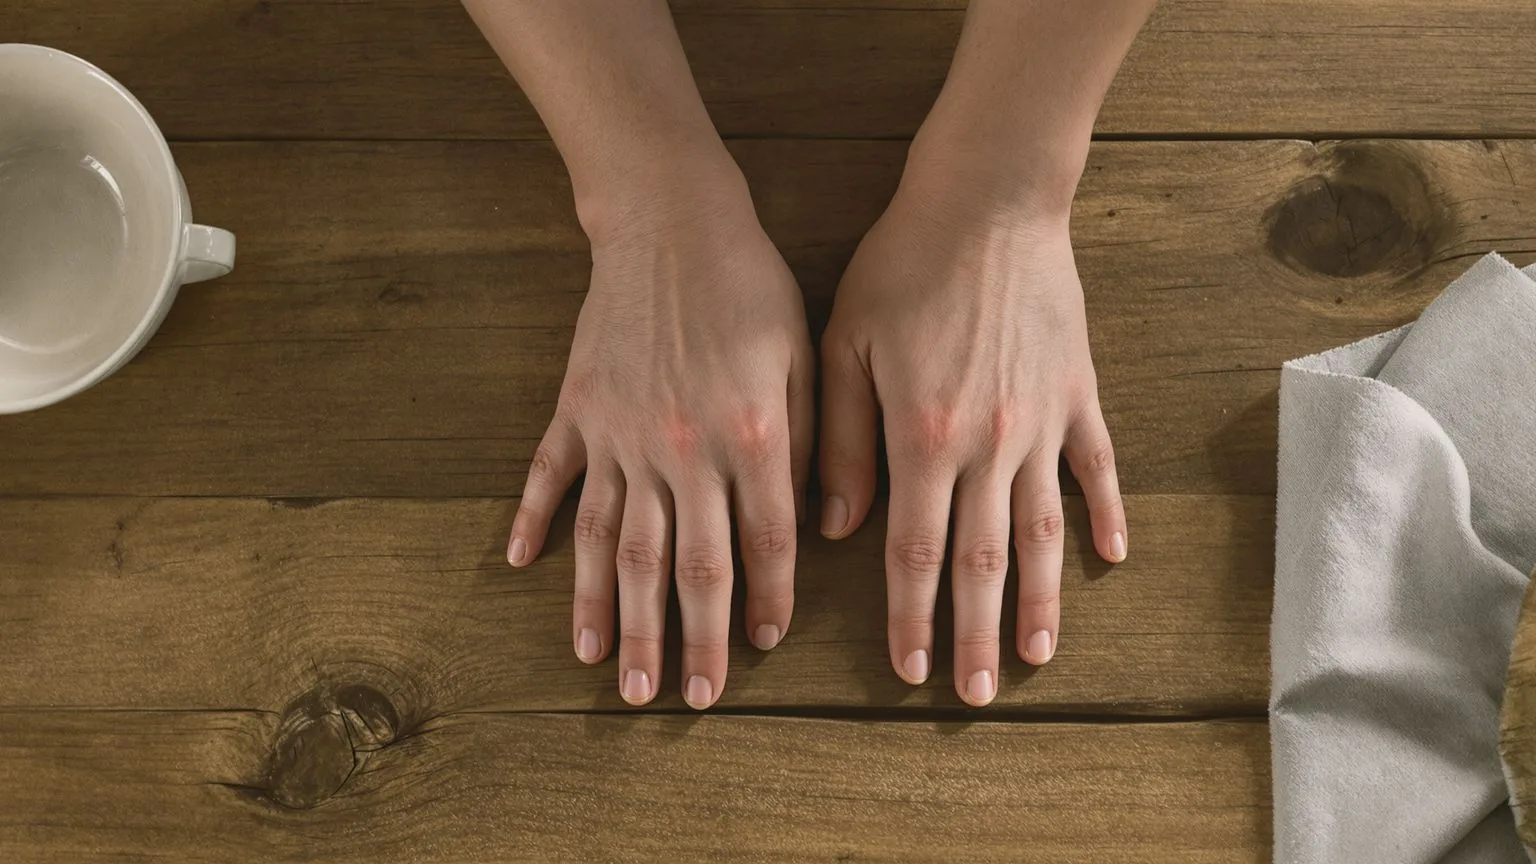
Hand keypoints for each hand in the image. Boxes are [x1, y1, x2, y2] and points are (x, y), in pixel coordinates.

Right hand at [508, 174, 813, 710]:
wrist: (671, 220)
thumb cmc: (751, 287)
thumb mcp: (803, 358)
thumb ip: (810, 445)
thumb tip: (821, 527)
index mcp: (748, 438)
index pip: (761, 544)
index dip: (763, 602)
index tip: (757, 650)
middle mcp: (681, 450)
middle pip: (684, 566)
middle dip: (683, 640)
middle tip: (676, 700)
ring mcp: (619, 435)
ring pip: (614, 543)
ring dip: (611, 612)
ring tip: (606, 671)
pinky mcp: (576, 410)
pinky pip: (550, 476)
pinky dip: (533, 520)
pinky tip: (520, 567)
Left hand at [818, 177, 1126, 706]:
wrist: (986, 199)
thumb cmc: (902, 266)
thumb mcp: (844, 347)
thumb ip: (843, 443)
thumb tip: (839, 529)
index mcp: (924, 439)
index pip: (914, 553)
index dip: (911, 618)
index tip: (912, 672)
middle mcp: (989, 444)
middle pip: (985, 561)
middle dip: (979, 635)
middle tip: (979, 695)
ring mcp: (1042, 422)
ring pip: (1045, 531)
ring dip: (1044, 600)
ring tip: (1041, 656)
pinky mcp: (1078, 393)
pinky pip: (1097, 467)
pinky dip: (1106, 514)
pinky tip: (1114, 558)